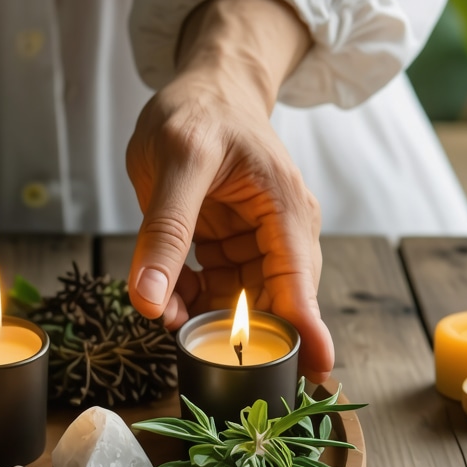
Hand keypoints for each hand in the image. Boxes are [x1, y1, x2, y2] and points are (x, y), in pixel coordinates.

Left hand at [125, 0, 334, 382]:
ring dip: (202, 316)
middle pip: (270, 303)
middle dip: (234, 330)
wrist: (200, 89)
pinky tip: (163, 295)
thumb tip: (149, 299)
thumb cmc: (198, 111)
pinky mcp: (225, 247)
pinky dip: (187, 299)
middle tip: (192, 347)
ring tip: (166, 312)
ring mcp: (252, 243)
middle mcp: (278, 233)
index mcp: (285, 210)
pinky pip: (210, 289)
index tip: (316, 376)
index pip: (299, 283)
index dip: (306, 332)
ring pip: (235, 302)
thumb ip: (164, 232)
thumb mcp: (177, 164)